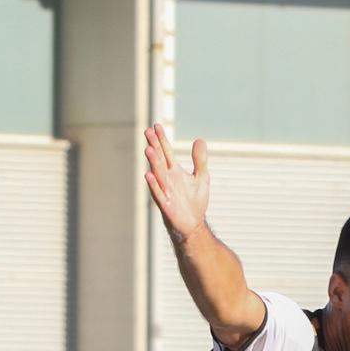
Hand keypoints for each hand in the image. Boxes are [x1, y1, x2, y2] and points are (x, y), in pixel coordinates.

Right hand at [143, 123, 209, 243]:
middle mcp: (167, 179)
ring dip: (153, 163)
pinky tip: (148, 175)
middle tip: (148, 132)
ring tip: (148, 149)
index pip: (166, 152)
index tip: (156, 125)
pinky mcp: (166, 206)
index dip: (162, 139)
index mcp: (174, 171)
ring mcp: (165, 192)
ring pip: (157, 175)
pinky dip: (154, 185)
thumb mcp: (201, 177)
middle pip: (159, 160)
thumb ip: (200, 159)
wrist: (193, 225)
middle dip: (154, 146)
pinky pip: (158, 194)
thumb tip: (200, 139)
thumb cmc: (195, 202)